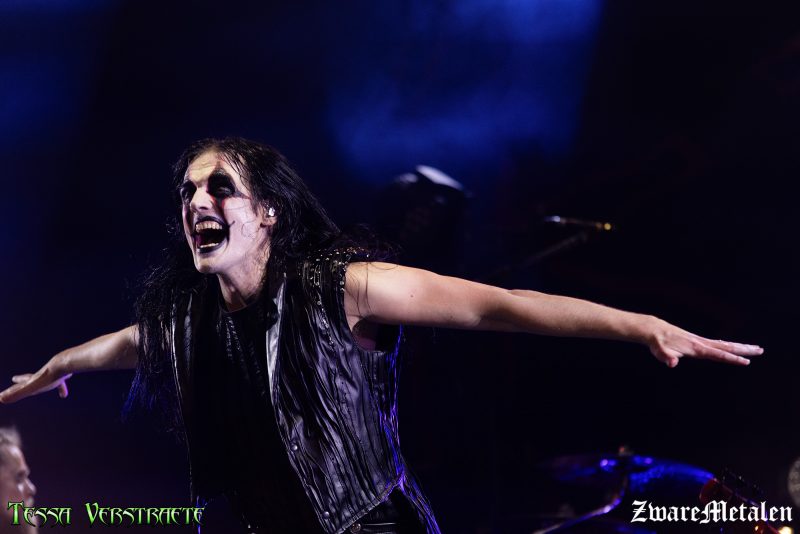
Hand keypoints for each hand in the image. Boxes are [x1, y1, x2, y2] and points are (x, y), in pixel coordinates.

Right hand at [0, 356, 72, 402]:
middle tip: (14, 378)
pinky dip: (61, 388)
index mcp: (32, 381)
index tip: (0, 395)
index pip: (18, 387)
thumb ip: (17, 394)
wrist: (63, 364)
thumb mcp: (31, 387)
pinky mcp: (62, 374)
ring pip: (45, 379)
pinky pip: (61, 382)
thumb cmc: (48, 377)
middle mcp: (40, 376)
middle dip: (21, 379)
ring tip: (44, 385)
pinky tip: (64, 395)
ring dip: (43, 383)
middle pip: (28, 379)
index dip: (10, 392)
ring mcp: (51, 374)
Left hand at [645, 317, 763, 367]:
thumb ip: (666, 357)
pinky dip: (727, 345)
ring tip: (754, 348)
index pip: (718, 354)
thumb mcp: (659, 351)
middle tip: (760, 350)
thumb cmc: (657, 342)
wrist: (654, 330)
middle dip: (744, 349)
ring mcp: (699, 341)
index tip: (746, 362)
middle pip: (726, 346)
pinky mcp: (696, 341)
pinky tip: (732, 346)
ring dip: (739, 346)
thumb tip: (672, 363)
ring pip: (724, 344)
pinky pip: (716, 343)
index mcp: (696, 348)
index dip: (732, 358)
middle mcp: (700, 343)